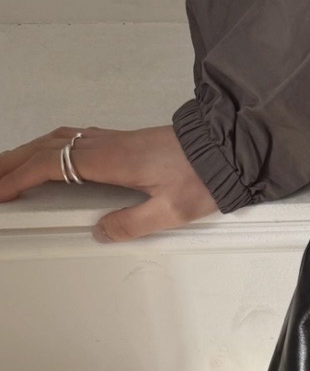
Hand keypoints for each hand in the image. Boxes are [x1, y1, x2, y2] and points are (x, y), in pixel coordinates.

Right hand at [0, 125, 218, 240]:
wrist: (226, 148)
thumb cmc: (203, 176)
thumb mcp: (170, 211)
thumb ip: (132, 224)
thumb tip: (100, 231)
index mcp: (110, 159)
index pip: (50, 165)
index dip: (19, 178)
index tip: (0, 192)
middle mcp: (106, 143)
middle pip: (45, 148)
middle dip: (11, 162)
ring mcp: (113, 138)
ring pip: (57, 140)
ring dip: (27, 152)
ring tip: (8, 168)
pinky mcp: (123, 140)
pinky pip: (74, 138)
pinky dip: (50, 147)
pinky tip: (50, 157)